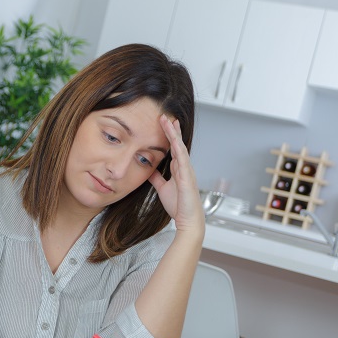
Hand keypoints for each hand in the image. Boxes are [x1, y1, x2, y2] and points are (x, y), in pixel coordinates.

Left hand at [148, 115, 203, 234]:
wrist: (187, 220)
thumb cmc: (179, 206)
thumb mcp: (162, 188)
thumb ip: (157, 178)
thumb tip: (149, 169)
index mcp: (179, 169)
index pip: (174, 148)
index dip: (170, 135)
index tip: (165, 123)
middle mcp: (184, 167)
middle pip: (178, 144)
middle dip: (172, 130)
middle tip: (165, 117)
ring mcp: (187, 171)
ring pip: (181, 148)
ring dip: (175, 135)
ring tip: (169, 123)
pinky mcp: (187, 178)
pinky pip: (183, 160)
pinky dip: (179, 150)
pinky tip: (175, 141)